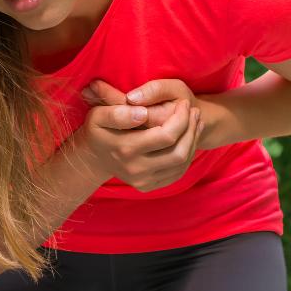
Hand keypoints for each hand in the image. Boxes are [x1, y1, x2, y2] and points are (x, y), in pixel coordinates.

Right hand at [75, 80, 203, 192]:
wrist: (94, 157)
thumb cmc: (98, 130)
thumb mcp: (98, 115)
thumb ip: (117, 113)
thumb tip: (143, 113)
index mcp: (126, 148)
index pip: (166, 136)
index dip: (181, 118)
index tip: (184, 103)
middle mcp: (136, 169)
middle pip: (178, 152)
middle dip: (191, 129)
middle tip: (194, 111)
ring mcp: (143, 181)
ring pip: (181, 163)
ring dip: (193, 140)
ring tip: (196, 121)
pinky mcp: (149, 186)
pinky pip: (177, 172)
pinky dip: (188, 153)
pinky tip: (189, 137)